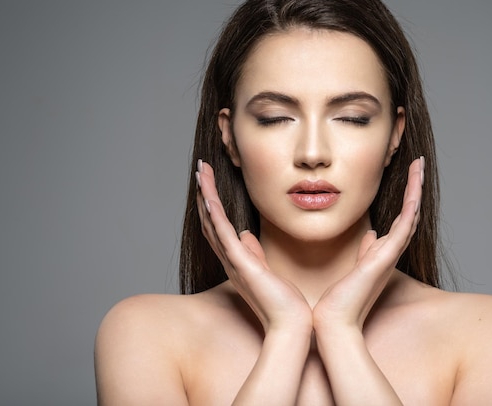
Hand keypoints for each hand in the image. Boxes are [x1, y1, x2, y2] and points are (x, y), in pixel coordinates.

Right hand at [195, 160, 311, 333]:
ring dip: (205, 195)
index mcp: (237, 260)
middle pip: (210, 220)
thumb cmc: (283, 301)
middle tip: (200, 168)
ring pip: (213, 222)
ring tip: (200, 171)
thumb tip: (247, 234)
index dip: (212, 203)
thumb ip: (255, 253)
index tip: (209, 181)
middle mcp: (230, 260)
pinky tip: (208, 195)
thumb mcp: (267, 270)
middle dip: (205, 193)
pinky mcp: (240, 265)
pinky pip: (222, 234)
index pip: (219, 227)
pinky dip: (214, 213)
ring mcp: (233, 262)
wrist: (291, 323)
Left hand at [313, 157, 423, 331]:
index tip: (409, 175)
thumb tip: (371, 235)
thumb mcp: (355, 266)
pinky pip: (403, 227)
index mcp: (383, 252)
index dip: (407, 197)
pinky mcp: (385, 258)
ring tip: (419, 166)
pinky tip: (414, 190)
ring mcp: (391, 254)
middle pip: (410, 212)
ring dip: (415, 189)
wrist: (335, 320)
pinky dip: (410, 208)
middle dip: (415, 187)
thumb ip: (366, 250)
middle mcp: (391, 252)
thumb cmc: (342, 297)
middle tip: (419, 164)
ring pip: (410, 215)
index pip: (401, 218)